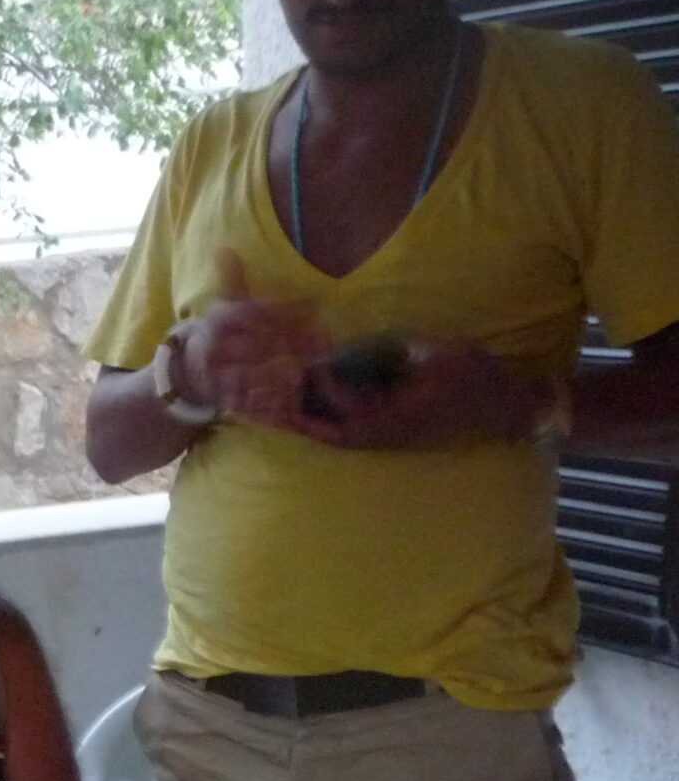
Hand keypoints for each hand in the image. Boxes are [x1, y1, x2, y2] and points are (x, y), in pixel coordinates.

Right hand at [173, 249, 330, 428]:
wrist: (187, 370)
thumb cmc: (218, 333)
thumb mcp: (223, 305)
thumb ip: (232, 280)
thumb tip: (224, 249)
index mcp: (219, 319)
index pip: (258, 312)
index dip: (288, 311)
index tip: (317, 311)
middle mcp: (215, 344)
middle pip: (259, 342)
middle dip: (294, 343)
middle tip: (324, 343)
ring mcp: (215, 372)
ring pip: (252, 371)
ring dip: (281, 371)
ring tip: (308, 369)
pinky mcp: (218, 395)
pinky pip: (244, 398)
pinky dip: (265, 398)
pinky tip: (287, 395)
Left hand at [288, 338, 542, 450]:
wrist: (502, 407)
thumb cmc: (476, 376)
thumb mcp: (443, 353)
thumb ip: (407, 349)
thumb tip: (375, 343)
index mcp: (400, 414)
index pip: (351, 408)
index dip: (327, 389)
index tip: (309, 368)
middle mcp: (391, 433)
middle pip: (338, 434)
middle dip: (307, 422)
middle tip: (278, 408)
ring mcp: (394, 438)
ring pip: (345, 438)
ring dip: (317, 426)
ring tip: (290, 410)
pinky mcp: (398, 435)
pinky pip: (357, 434)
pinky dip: (335, 425)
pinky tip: (323, 410)